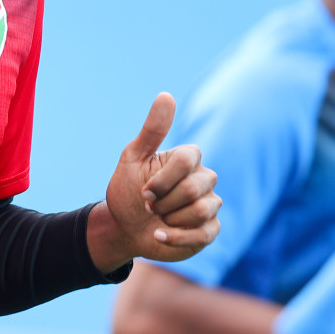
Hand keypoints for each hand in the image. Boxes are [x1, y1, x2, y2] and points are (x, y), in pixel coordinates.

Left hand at [88, 93, 220, 270]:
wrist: (124, 227)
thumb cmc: (128, 190)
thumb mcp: (133, 158)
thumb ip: (152, 130)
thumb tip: (166, 95)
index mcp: (188, 159)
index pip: (188, 159)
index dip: (163, 179)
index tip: (144, 191)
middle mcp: (204, 179)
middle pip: (194, 188)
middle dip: (163, 201)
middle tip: (148, 207)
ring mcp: (210, 204)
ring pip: (202, 210)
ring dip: (170, 219)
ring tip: (156, 219)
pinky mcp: (210, 229)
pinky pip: (204, 233)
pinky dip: (176, 238)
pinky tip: (159, 236)